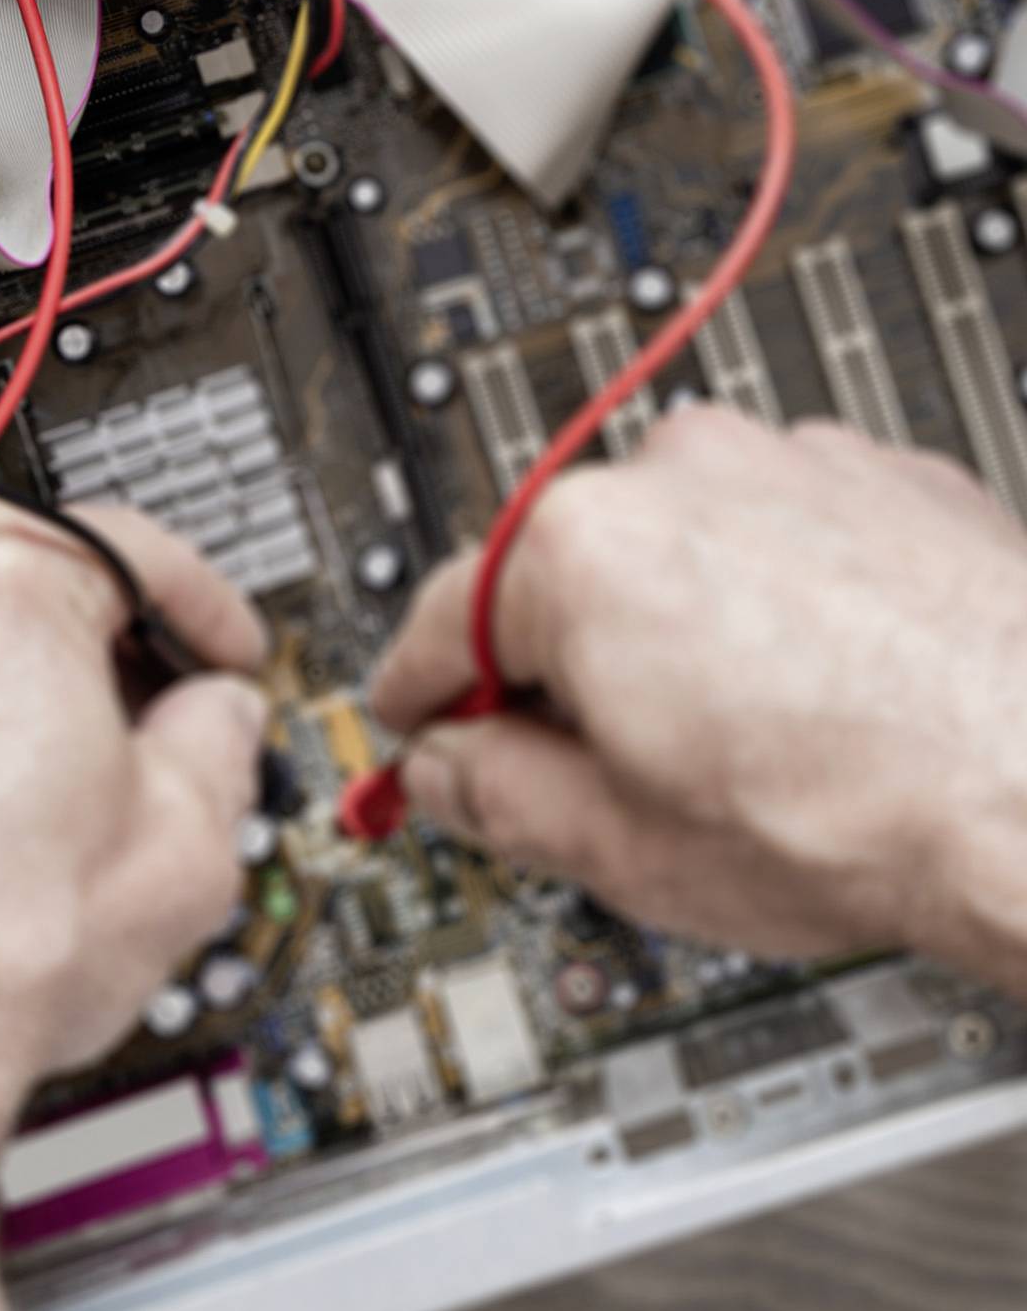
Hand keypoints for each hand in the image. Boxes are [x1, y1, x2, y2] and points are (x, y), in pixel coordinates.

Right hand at [370, 406, 1026, 986]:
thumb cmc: (876, 813)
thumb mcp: (622, 849)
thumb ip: (492, 798)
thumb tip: (446, 771)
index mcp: (577, 550)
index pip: (437, 621)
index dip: (423, 699)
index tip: (421, 730)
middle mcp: (676, 472)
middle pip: (559, 576)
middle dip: (567, 669)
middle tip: (606, 773)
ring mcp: (792, 461)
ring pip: (679, 550)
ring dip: (682, 628)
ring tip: (748, 745)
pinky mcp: (889, 477)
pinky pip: (788, 534)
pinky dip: (784, 600)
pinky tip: (825, 697)